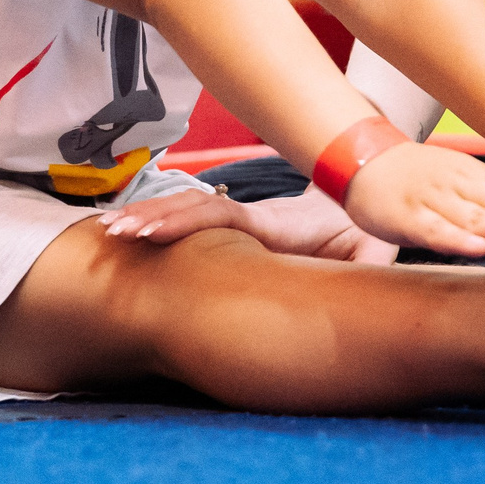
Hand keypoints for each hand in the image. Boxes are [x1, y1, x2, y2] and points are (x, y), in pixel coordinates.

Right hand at [96, 188, 398, 264]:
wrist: (363, 201)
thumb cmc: (368, 230)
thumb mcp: (375, 245)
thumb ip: (367, 260)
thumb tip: (364, 282)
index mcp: (276, 222)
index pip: (222, 214)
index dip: (186, 219)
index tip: (150, 232)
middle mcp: (254, 218)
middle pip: (194, 208)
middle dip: (152, 217)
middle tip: (112, 231)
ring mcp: (245, 222)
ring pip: (190, 212)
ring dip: (151, 217)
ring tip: (109, 229)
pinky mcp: (243, 232)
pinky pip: (198, 223)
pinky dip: (165, 224)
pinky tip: (134, 235)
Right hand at [340, 141, 484, 258]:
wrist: (363, 160)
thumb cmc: (419, 180)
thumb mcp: (462, 183)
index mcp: (477, 181)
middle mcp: (462, 189)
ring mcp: (435, 202)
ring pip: (474, 215)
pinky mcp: (409, 218)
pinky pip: (434, 231)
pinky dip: (455, 240)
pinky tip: (476, 249)